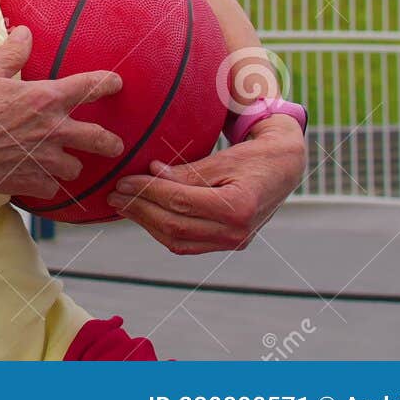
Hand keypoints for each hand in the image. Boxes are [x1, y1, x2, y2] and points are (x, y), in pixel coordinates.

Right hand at [0, 25, 125, 198]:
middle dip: (111, 143)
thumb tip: (25, 32)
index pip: (91, 87)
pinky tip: (37, 178)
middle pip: (100, 140)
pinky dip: (46, 183)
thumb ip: (12, 51)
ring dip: (70, 164)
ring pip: (76, 168)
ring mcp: (46, 160)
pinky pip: (51, 188)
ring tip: (64, 162)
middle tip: (114, 145)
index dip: (108, 83)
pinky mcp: (33, 182)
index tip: (116, 83)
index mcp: (46, 99)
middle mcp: (54, 130)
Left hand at [105, 115, 306, 254]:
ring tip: (123, 206)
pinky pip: (188, 244)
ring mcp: (234, 242)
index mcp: (239, 207)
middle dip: (140, 210)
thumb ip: (189, 171)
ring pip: (179, 240)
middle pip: (176, 226)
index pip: (181, 202)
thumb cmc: (256, 156)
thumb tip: (152, 173)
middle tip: (114, 195)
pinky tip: (145, 215)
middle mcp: (238, 232)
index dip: (148, 192)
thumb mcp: (224, 157)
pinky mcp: (229, 244)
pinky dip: (163, 231)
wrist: (285, 168)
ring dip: (146, 223)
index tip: (123, 181)